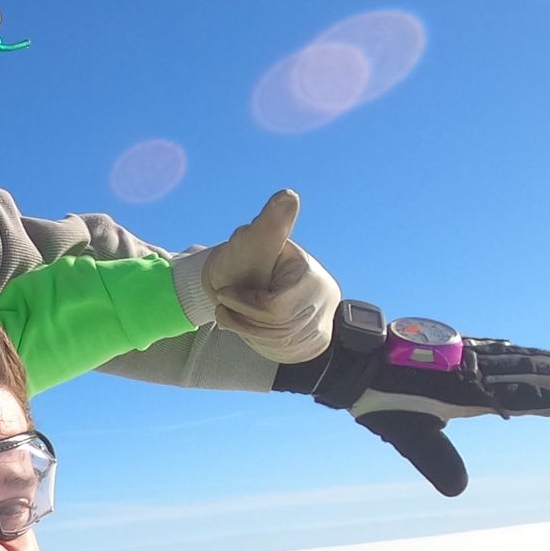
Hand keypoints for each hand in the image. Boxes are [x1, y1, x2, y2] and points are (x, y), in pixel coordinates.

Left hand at [198, 189, 341, 363]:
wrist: (239, 281)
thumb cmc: (242, 259)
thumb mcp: (254, 240)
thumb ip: (271, 224)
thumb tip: (288, 196)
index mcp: (312, 277)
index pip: (275, 309)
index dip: (244, 305)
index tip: (226, 292)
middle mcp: (324, 301)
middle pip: (276, 330)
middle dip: (243, 319)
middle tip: (225, 304)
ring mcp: (322, 324)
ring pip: (278, 345)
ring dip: (246, 332)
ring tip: (232, 314)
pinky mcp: (313, 343)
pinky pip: (282, 354)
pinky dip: (257, 342)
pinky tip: (250, 325)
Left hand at [347, 337, 549, 495]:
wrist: (351, 360)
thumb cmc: (378, 402)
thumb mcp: (407, 437)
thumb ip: (436, 460)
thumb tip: (458, 490)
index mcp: (470, 392)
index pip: (526, 398)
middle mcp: (472, 368)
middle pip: (526, 372)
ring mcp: (459, 352)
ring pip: (510, 354)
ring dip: (539, 359)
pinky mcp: (445, 344)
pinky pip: (487, 344)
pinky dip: (508, 347)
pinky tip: (512, 346)